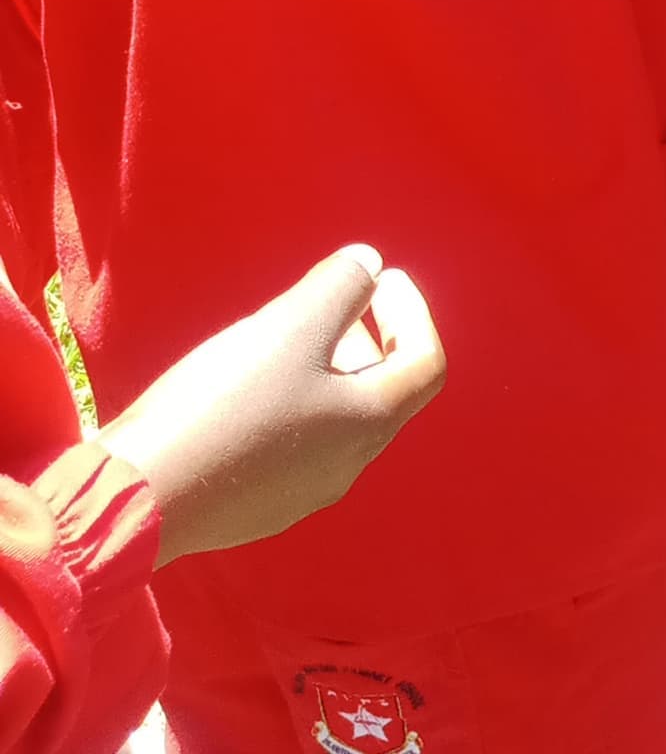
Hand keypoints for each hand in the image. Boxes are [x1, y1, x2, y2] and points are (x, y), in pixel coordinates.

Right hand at [102, 246, 446, 566]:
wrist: (133, 496)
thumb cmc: (225, 403)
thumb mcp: (292, 326)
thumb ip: (341, 286)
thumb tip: (368, 265)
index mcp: (368, 424)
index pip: (424, 363)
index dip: (412, 312)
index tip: (383, 278)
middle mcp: (345, 466)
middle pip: (380, 390)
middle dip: (365, 336)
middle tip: (332, 300)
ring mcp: (298, 494)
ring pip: (333, 417)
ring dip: (325, 368)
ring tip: (284, 335)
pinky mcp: (253, 507)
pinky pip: (291, 443)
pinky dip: (290, 401)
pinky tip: (245, 385)